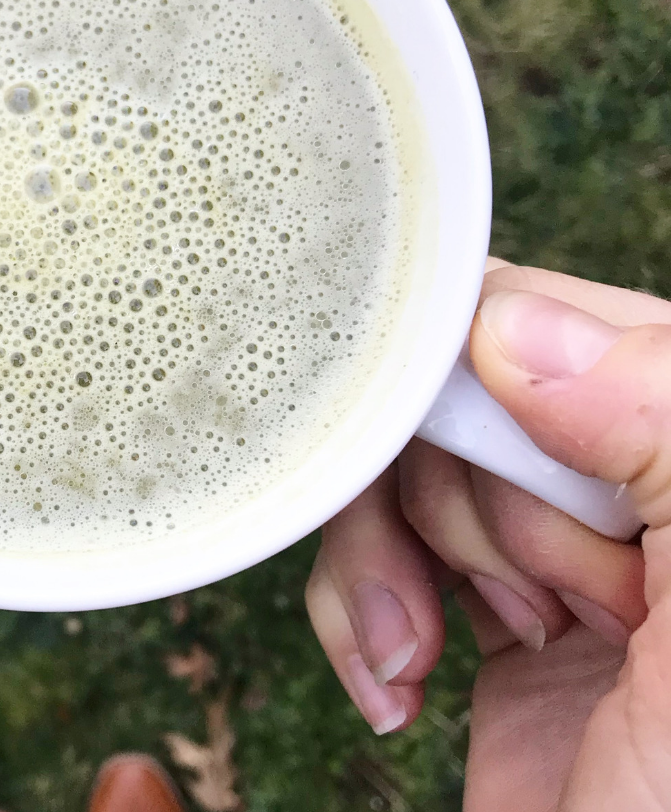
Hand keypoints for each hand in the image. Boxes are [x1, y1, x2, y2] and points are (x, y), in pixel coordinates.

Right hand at [306, 261, 670, 810]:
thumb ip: (667, 439)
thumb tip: (515, 324)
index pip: (566, 326)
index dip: (485, 379)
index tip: (458, 450)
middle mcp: (637, 494)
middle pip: (465, 401)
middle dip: (459, 505)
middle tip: (533, 600)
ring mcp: (563, 557)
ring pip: (411, 471)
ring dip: (389, 559)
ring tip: (420, 648)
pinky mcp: (495, 617)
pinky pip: (385, 553)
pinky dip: (362, 607)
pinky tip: (398, 679)